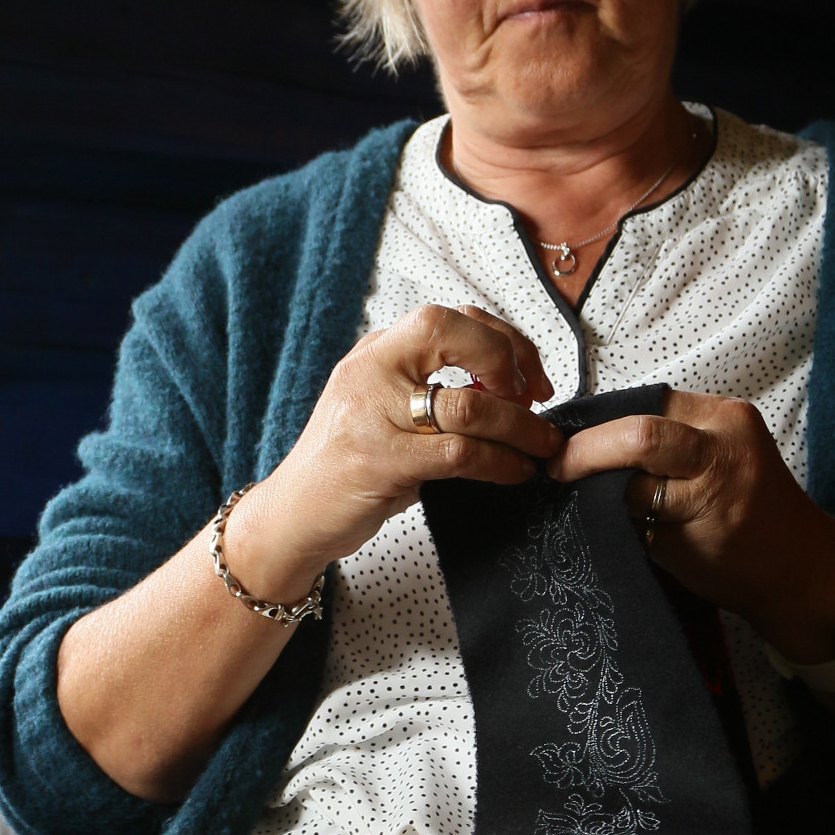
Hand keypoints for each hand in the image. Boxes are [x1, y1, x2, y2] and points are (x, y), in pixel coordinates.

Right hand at [223, 303, 560, 602]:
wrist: (291, 517)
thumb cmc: (346, 468)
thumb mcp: (384, 412)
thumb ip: (433, 391)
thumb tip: (510, 393)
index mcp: (376, 352)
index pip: (449, 317)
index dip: (501, 339)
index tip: (527, 377)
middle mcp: (370, 370)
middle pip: (455, 334)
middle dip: (512, 365)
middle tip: (536, 402)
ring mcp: (372, 414)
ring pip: (468, 404)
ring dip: (520, 427)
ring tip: (543, 447)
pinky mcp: (380, 460)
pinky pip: (460, 453)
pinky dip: (501, 463)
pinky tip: (516, 472)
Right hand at [551, 390, 834, 663]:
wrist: (801, 563)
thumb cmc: (739, 570)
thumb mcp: (671, 549)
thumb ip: (628, 510)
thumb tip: (580, 486)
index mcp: (720, 472)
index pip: (638, 446)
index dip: (586, 458)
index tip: (554, 474)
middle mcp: (731, 431)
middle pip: (643, 417)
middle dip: (595, 439)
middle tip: (561, 463)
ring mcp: (733, 414)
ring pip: (652, 406)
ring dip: (616, 430)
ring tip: (585, 456)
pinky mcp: (730, 412)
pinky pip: (670, 410)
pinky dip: (640, 427)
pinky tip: (618, 448)